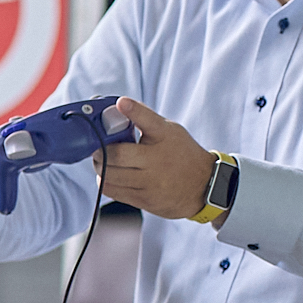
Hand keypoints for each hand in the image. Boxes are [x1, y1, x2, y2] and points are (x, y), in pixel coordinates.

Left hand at [95, 98, 215, 222]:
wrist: (204, 185)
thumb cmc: (180, 153)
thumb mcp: (169, 131)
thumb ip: (144, 120)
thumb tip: (117, 105)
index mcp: (165, 136)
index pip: (149, 120)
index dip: (133, 110)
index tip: (122, 102)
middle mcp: (157, 160)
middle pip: (116, 155)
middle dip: (100, 150)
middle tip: (98, 147)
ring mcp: (151, 182)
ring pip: (109, 174)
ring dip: (99, 166)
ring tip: (102, 161)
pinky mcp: (144, 200)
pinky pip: (112, 190)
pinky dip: (105, 181)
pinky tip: (109, 175)